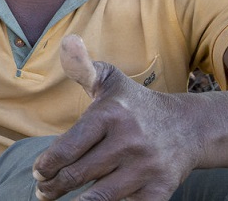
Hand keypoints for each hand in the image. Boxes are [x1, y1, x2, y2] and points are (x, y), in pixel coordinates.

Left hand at [32, 35, 198, 199]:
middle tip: (43, 189)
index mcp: (111, 115)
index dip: (47, 163)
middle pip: (78, 173)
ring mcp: (146, 169)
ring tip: (55, 198)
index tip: (38, 170)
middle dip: (54, 185)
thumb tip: (68, 42)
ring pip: (98, 196)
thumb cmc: (136, 104)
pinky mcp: (159, 191)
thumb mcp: (110, 80)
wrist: (189, 128)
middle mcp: (129, 142)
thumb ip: (82, 66)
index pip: (68, 146)